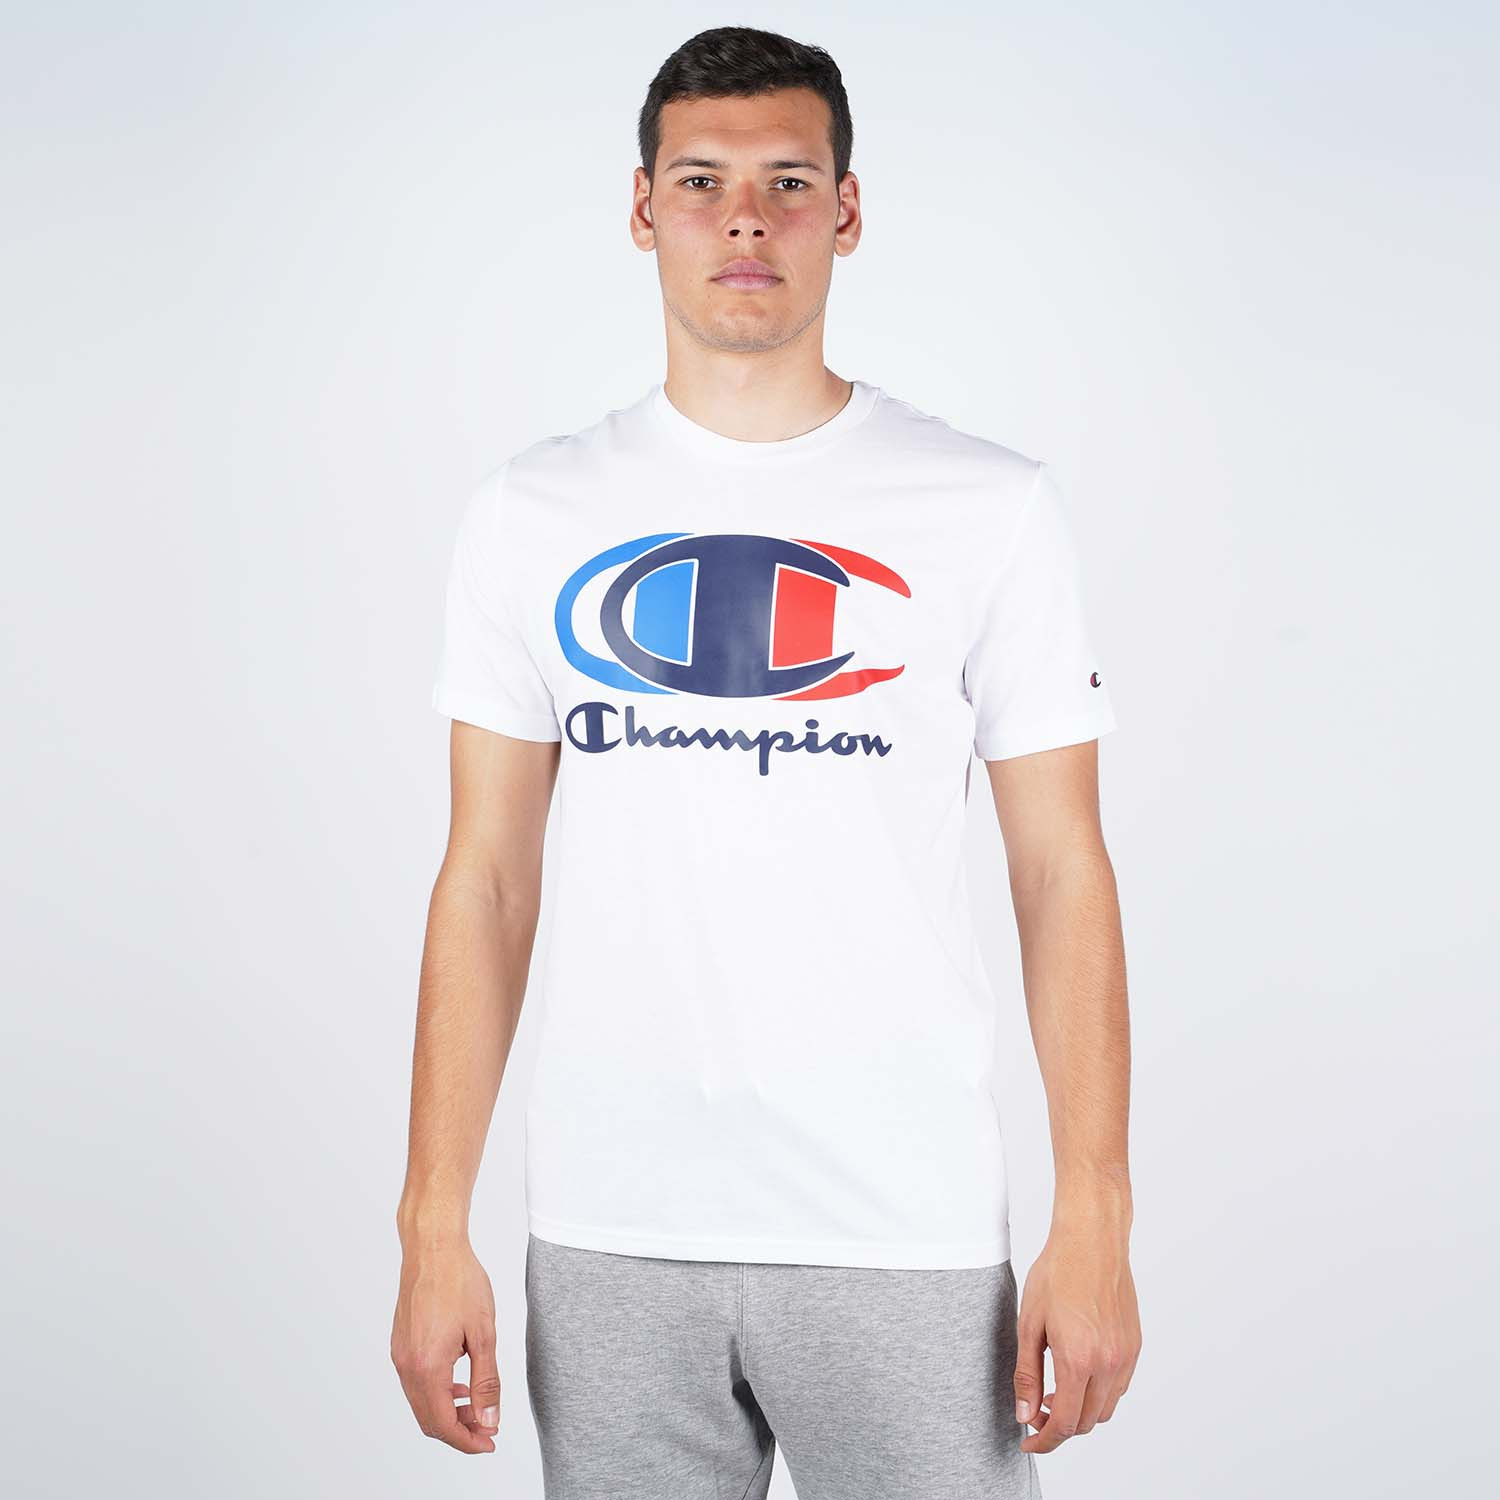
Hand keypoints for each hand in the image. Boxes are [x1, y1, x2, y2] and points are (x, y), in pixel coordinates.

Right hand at [391, 1238, 501, 1453]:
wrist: (433, 1247)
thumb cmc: (460, 1281)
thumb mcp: (484, 1333)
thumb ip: (486, 1381)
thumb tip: (489, 1419)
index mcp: (427, 1367)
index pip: (443, 1424)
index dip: (468, 1440)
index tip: (489, 1442)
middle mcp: (406, 1366)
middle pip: (428, 1420)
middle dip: (458, 1430)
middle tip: (487, 1429)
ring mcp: (399, 1355)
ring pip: (420, 1402)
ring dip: (447, 1412)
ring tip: (476, 1407)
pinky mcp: (400, 1343)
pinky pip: (415, 1382)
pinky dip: (436, 1393)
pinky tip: (458, 1383)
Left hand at [1013, 1227, 1140, 1453]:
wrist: (1092, 1241)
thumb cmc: (1056, 1273)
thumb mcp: (1029, 1323)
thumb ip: (1026, 1373)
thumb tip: (1024, 1413)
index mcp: (1078, 1360)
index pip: (1064, 1423)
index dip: (1044, 1440)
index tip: (1028, 1441)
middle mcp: (1108, 1363)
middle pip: (1086, 1422)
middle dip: (1059, 1428)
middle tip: (1035, 1413)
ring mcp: (1125, 1356)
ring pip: (1105, 1408)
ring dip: (1081, 1412)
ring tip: (1054, 1394)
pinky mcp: (1135, 1346)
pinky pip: (1119, 1387)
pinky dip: (1099, 1394)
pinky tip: (1079, 1375)